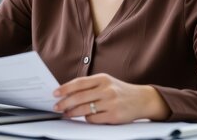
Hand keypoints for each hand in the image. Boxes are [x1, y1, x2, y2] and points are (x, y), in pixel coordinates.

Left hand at [53, 73, 169, 123]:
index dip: (65, 88)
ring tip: (66, 114)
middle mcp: (106, 89)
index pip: (79, 83)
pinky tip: (86, 117)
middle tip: (57, 107)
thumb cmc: (119, 91)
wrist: (142, 99)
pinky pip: (93, 119)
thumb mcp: (106, 82)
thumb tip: (67, 93)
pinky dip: (87, 119)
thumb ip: (90, 86)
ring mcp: (111, 103)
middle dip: (65, 103)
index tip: (55, 93)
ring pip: (84, 109)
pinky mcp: (114, 115)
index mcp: (102, 78)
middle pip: (79, 97)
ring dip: (72, 113)